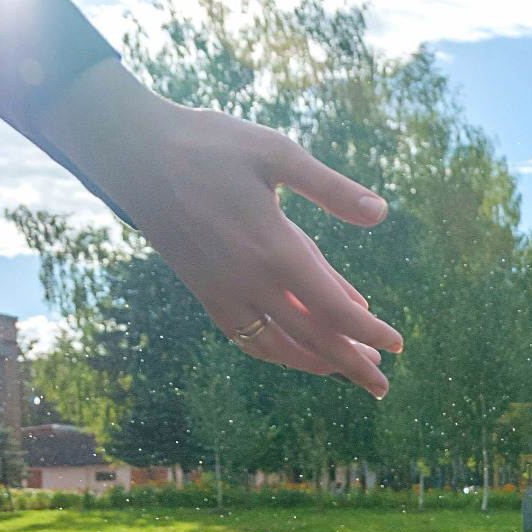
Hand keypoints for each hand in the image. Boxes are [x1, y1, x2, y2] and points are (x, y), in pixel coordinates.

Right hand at [40, 62, 402, 396]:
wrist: (134, 151)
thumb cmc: (209, 145)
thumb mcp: (278, 153)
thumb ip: (331, 188)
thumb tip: (381, 213)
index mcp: (274, 251)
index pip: (333, 309)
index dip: (368, 331)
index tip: (397, 344)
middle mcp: (248, 282)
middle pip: (311, 340)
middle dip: (351, 364)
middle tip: (383, 386)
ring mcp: (222, 291)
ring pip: (276, 346)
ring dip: (315, 362)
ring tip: (347, 370)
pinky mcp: (203, 290)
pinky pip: (244, 335)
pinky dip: (274, 350)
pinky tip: (292, 351)